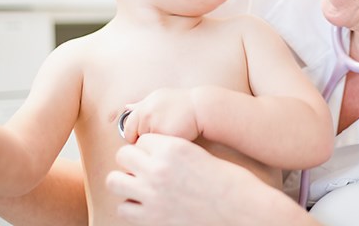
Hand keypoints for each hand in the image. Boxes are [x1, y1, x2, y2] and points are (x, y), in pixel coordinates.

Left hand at [108, 134, 255, 225]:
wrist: (244, 212)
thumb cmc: (231, 183)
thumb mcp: (201, 156)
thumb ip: (176, 154)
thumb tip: (159, 156)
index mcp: (174, 147)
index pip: (142, 141)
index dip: (148, 149)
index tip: (154, 157)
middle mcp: (159, 168)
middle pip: (123, 156)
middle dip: (131, 163)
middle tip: (144, 171)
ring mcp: (152, 195)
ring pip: (114, 181)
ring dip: (125, 183)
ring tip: (140, 188)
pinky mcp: (152, 219)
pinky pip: (124, 209)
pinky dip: (132, 208)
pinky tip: (147, 207)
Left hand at [122, 88, 200, 143]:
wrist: (200, 107)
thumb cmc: (182, 103)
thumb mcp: (159, 97)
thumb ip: (141, 104)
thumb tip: (127, 107)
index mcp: (143, 106)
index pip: (129, 128)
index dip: (136, 136)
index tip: (146, 138)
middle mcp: (145, 114)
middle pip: (136, 137)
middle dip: (144, 141)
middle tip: (159, 139)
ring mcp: (154, 124)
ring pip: (146, 145)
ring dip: (154, 146)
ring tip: (167, 139)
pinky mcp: (164, 135)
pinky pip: (157, 148)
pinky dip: (162, 149)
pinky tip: (172, 142)